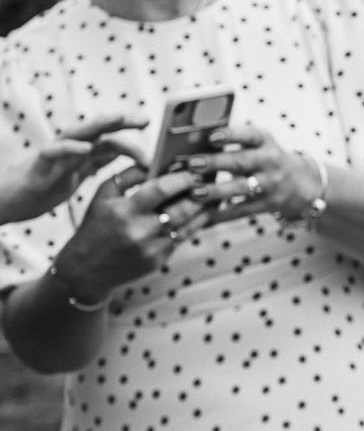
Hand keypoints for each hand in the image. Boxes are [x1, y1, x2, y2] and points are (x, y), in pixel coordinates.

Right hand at [0, 112, 147, 225]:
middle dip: (122, 123)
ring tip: (118, 118)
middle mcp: (70, 150)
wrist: (7, 202)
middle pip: (99, 131)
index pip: (112, 141)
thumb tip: (124, 154)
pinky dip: (69, 148)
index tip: (157, 140)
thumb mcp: (77, 175)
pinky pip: (53, 152)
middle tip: (145, 118)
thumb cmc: (42, 187)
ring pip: (78, 134)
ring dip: (99, 125)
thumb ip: (97, 163)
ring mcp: (54, 156)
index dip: (133, 139)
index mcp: (82, 154)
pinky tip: (85, 147)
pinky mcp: (38, 165)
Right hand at [58, 166, 211, 302]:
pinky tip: (202, 211)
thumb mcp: (103, 195)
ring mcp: (152, 248)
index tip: (193, 170)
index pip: (162, 189)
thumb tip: (157, 161)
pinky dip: (196, 223)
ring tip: (212, 193)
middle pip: (182, 208)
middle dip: (199, 192)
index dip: (183, 178)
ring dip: (204, 207)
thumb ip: (129, 175)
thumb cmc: (95, 226)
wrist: (85, 269)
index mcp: (125, 211)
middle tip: (208, 180)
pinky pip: (184, 237)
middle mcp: (140, 230)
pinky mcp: (159, 260)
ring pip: (189, 224)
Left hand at [186, 123, 321, 223]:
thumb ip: (233, 141)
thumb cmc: (267, 158)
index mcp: (265, 142)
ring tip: (195, 192)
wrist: (301, 183)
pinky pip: (241, 210)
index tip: (212, 137)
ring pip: (241, 188)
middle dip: (216, 163)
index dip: (231, 135)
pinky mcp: (265, 204)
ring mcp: (269, 184)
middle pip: (242, 162)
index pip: (250, 135)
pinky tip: (204, 214)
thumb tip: (193, 140)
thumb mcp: (259, 143)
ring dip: (217, 191)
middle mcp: (269, 162)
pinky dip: (222, 214)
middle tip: (193, 163)